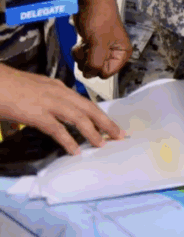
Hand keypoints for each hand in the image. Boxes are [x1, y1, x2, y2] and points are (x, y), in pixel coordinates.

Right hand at [0, 63, 122, 154]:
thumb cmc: (8, 86)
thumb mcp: (34, 90)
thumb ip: (46, 100)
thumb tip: (51, 115)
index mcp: (57, 87)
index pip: (84, 101)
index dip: (99, 113)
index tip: (109, 123)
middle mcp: (58, 93)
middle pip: (89, 108)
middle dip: (106, 122)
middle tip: (119, 134)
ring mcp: (48, 103)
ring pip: (79, 118)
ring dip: (93, 131)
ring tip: (103, 143)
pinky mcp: (37, 114)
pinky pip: (57, 129)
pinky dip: (68, 140)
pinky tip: (75, 150)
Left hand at [72, 0, 130, 78]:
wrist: (90, 2)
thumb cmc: (99, 19)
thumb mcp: (98, 42)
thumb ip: (96, 62)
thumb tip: (89, 75)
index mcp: (122, 54)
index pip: (106, 73)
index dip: (96, 66)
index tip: (93, 53)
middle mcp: (114, 53)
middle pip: (96, 70)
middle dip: (87, 61)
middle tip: (88, 48)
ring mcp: (102, 50)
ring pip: (88, 65)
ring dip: (81, 56)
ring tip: (84, 43)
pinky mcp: (92, 46)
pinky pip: (83, 58)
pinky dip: (78, 52)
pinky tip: (81, 42)